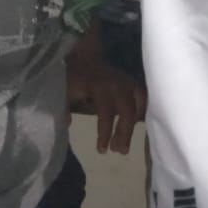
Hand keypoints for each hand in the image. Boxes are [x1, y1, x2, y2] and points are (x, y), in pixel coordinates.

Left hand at [65, 23, 146, 154]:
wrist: (84, 56)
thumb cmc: (73, 76)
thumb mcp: (63, 90)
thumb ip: (63, 106)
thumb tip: (66, 124)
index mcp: (98, 85)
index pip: (106, 111)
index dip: (105, 131)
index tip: (102, 150)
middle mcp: (116, 83)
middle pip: (127, 109)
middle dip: (125, 132)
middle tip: (120, 151)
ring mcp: (127, 81)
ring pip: (139, 102)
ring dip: (136, 123)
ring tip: (128, 142)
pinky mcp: (132, 82)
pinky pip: (144, 96)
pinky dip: (144, 111)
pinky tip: (139, 126)